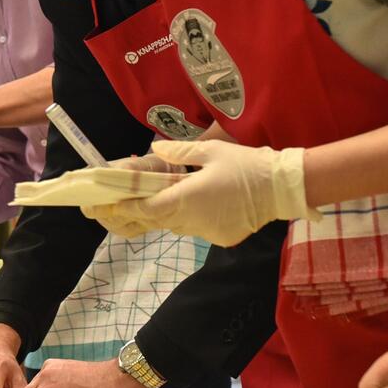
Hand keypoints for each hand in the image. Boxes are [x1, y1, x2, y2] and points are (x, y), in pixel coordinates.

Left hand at [82, 140, 316, 245]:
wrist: (283, 187)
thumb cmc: (245, 164)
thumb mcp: (210, 151)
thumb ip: (179, 152)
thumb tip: (154, 149)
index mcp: (184, 198)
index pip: (144, 207)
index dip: (123, 206)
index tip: (104, 205)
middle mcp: (190, 220)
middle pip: (155, 219)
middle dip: (133, 212)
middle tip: (110, 207)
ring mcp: (205, 232)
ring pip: (173, 224)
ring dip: (161, 213)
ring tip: (147, 200)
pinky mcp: (220, 238)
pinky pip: (194, 228)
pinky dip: (188, 217)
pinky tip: (194, 204)